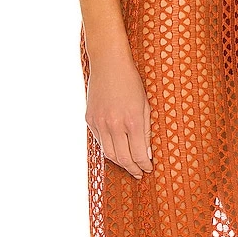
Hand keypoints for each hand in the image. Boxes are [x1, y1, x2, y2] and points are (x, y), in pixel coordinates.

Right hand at [85, 55, 152, 178]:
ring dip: (120, 162)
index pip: (138, 155)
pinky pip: (99, 141)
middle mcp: (114, 124)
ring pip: (108, 153)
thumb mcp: (146, 105)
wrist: (109, 63)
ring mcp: (99, 123)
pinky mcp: (90, 119)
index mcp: (132, 121)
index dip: (144, 166)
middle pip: (122, 159)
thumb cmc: (131, 82)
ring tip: (128, 165)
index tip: (148, 169)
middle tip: (139, 173)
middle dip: (132, 169)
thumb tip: (146, 154)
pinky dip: (108, 147)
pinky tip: (117, 148)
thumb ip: (146, 131)